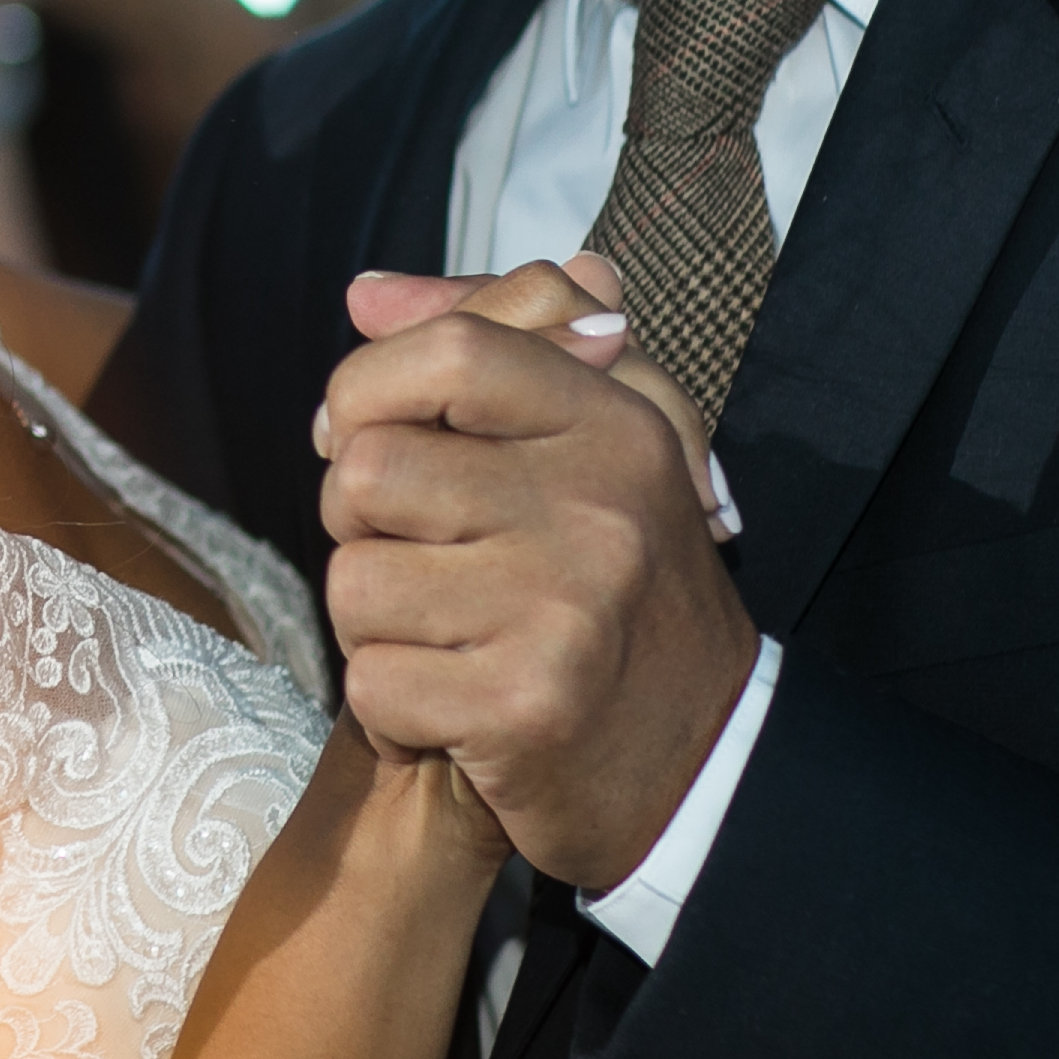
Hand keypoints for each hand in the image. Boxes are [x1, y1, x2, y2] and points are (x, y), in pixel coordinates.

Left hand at [314, 257, 755, 892]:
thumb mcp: (594, 444)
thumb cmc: (619, 591)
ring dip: (372, 627)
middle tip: (415, 563)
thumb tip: (365, 294)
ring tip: (442, 643)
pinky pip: (371, 683)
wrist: (704, 764)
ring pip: (353, 582)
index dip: (367, 388)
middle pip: (369, 470)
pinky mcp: (525, 708)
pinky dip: (391, 712)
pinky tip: (452, 714)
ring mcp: (563, 610)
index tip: (359, 436)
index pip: (454, 350)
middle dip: (358, 526)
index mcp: (613, 427)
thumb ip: (490, 341)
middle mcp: (596, 509)